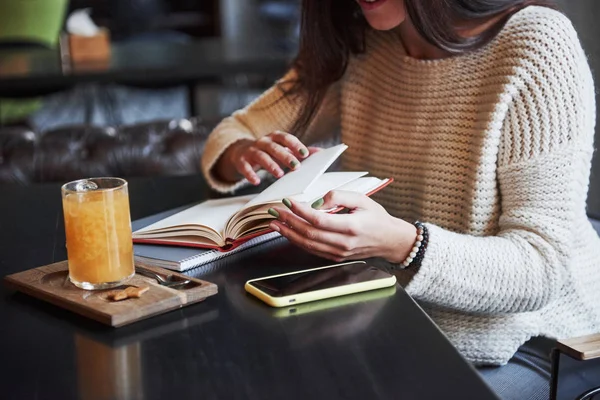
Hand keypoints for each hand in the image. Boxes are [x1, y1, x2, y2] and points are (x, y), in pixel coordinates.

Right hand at [216, 131, 318, 184]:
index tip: (305, 154)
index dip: (295, 145)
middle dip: (285, 156)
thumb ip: (299, 151)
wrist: (241, 151)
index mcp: (275, 137)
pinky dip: (250, 174)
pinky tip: (257, 182)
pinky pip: (245, 167)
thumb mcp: (283, 149)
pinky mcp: (241, 161)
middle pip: (274, 147)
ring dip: (270, 165)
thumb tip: (320, 153)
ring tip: (280, 175)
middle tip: (296, 166)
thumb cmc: (268, 152)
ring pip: (261, 156)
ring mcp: (251, 151)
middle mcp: (263, 142)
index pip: (286, 138)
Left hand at [268, 191, 416, 262]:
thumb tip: (317, 201)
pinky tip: (289, 233)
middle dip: (289, 221)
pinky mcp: (336, 257)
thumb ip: (339, 196)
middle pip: (309, 232)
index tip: (288, 202)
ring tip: (275, 224)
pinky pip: (313, 250)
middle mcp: (344, 242)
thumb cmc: (377, 218)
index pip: (318, 219)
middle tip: (275, 211)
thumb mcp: (362, 199)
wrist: (389, 240)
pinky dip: (298, 241)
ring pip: (308, 243)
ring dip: (289, 233)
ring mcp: (339, 252)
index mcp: (351, 226)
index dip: (300, 210)